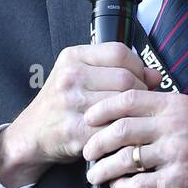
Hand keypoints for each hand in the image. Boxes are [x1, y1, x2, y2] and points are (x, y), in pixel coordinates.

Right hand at [0, 42, 161, 186]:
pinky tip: (124, 134)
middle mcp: (70, 77)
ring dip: (133, 114)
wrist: (31, 134)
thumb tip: (156, 76)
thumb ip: (116, 71)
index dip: (138, 67)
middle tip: (140, 105)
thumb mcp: (81, 77)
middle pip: (125, 78)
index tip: (141, 80)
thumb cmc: (61, 105)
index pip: (119, 52)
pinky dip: (123, 132)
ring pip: (122, 104)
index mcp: (72, 57)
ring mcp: (71, 103)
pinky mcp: (75, 130)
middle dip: (140, 93)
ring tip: (133, 119)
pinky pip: (112, 128)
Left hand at [82, 87, 187, 187]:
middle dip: (96, 142)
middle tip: (86, 150)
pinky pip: (140, 184)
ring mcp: (175, 154)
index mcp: (174, 105)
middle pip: (121, 130)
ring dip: (104, 169)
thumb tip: (126, 106)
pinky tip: (118, 187)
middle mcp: (173, 127)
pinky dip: (123, 187)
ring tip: (94, 174)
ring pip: (126, 159)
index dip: (102, 108)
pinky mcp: (177, 181)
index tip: (88, 117)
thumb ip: (162, 107)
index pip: (128, 99)